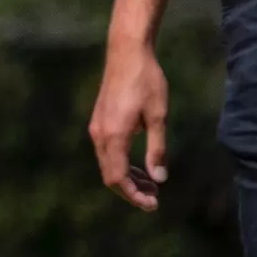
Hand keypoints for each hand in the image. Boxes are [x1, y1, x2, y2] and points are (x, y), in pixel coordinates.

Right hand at [87, 42, 169, 210]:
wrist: (126, 52)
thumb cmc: (146, 81)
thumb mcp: (158, 116)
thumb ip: (157, 148)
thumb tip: (159, 179)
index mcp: (114, 136)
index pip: (118, 178)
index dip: (134, 195)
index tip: (153, 204)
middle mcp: (100, 134)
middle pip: (109, 175)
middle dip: (131, 190)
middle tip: (155, 197)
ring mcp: (97, 127)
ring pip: (107, 164)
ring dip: (126, 177)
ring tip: (150, 183)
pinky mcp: (99, 120)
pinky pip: (106, 151)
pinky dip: (121, 163)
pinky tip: (138, 162)